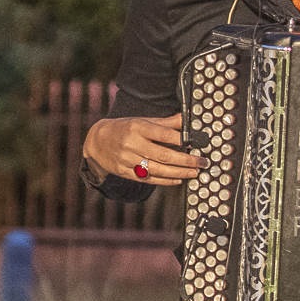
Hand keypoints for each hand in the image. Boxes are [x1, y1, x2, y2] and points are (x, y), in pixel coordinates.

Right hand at [85, 113, 201, 187]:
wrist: (98, 141)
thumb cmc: (124, 129)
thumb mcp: (142, 121)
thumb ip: (165, 123)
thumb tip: (186, 120)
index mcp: (137, 127)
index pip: (163, 134)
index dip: (181, 140)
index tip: (196, 144)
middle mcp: (132, 144)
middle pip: (163, 155)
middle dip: (186, 160)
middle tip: (201, 162)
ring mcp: (127, 160)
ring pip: (157, 169)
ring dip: (179, 172)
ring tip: (194, 172)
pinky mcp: (125, 172)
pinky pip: (148, 179)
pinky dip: (165, 181)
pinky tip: (178, 179)